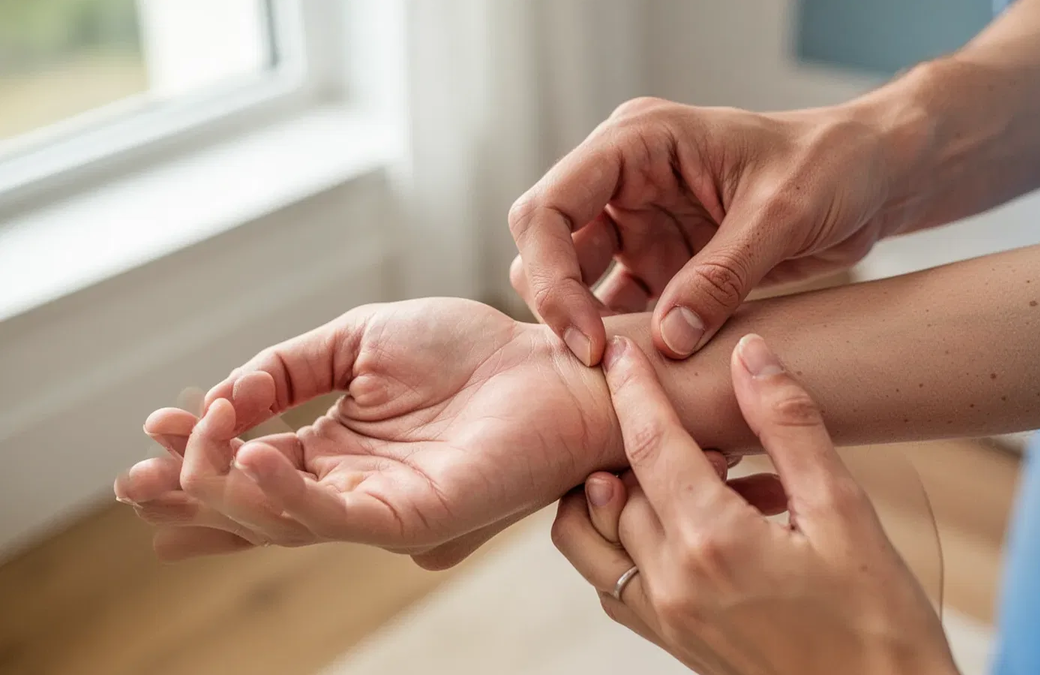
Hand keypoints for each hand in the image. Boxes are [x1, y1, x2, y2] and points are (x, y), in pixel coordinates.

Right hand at [114, 298, 623, 566]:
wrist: (553, 360)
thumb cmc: (471, 349)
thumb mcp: (360, 340)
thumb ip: (288, 367)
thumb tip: (221, 393)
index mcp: (338, 445)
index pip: (252, 460)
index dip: (200, 450)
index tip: (152, 427)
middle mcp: (353, 483)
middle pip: (255, 504)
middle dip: (191, 494)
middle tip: (132, 484)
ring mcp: (382, 506)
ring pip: (284, 519)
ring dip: (226, 490)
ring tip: (183, 459)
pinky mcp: (416, 518)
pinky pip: (338, 518)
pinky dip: (288, 494)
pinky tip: (249, 459)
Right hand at [508, 97, 896, 363]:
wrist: (874, 177)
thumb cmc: (834, 164)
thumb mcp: (783, 212)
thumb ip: (722, 275)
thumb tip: (668, 341)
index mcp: (638, 143)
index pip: (549, 207)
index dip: (551, 276)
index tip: (588, 340)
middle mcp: (626, 181)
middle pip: (549, 247)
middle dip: (562, 306)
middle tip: (599, 365)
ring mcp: (641, 223)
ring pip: (577, 282)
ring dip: (592, 325)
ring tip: (623, 374)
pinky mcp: (664, 262)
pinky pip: (624, 306)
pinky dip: (629, 339)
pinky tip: (650, 372)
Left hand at [552, 334, 956, 674]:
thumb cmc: (879, 622)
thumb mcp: (845, 513)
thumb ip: (790, 427)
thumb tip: (751, 356)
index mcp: (713, 542)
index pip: (650, 443)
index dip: (632, 387)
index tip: (621, 349)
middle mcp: (671, 583)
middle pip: (613, 483)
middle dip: (634, 436)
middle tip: (692, 417)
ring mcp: (663, 618)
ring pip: (593, 535)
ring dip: (612, 488)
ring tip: (678, 467)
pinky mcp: (668, 640)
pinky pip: (610, 579)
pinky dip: (618, 536)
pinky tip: (677, 520)